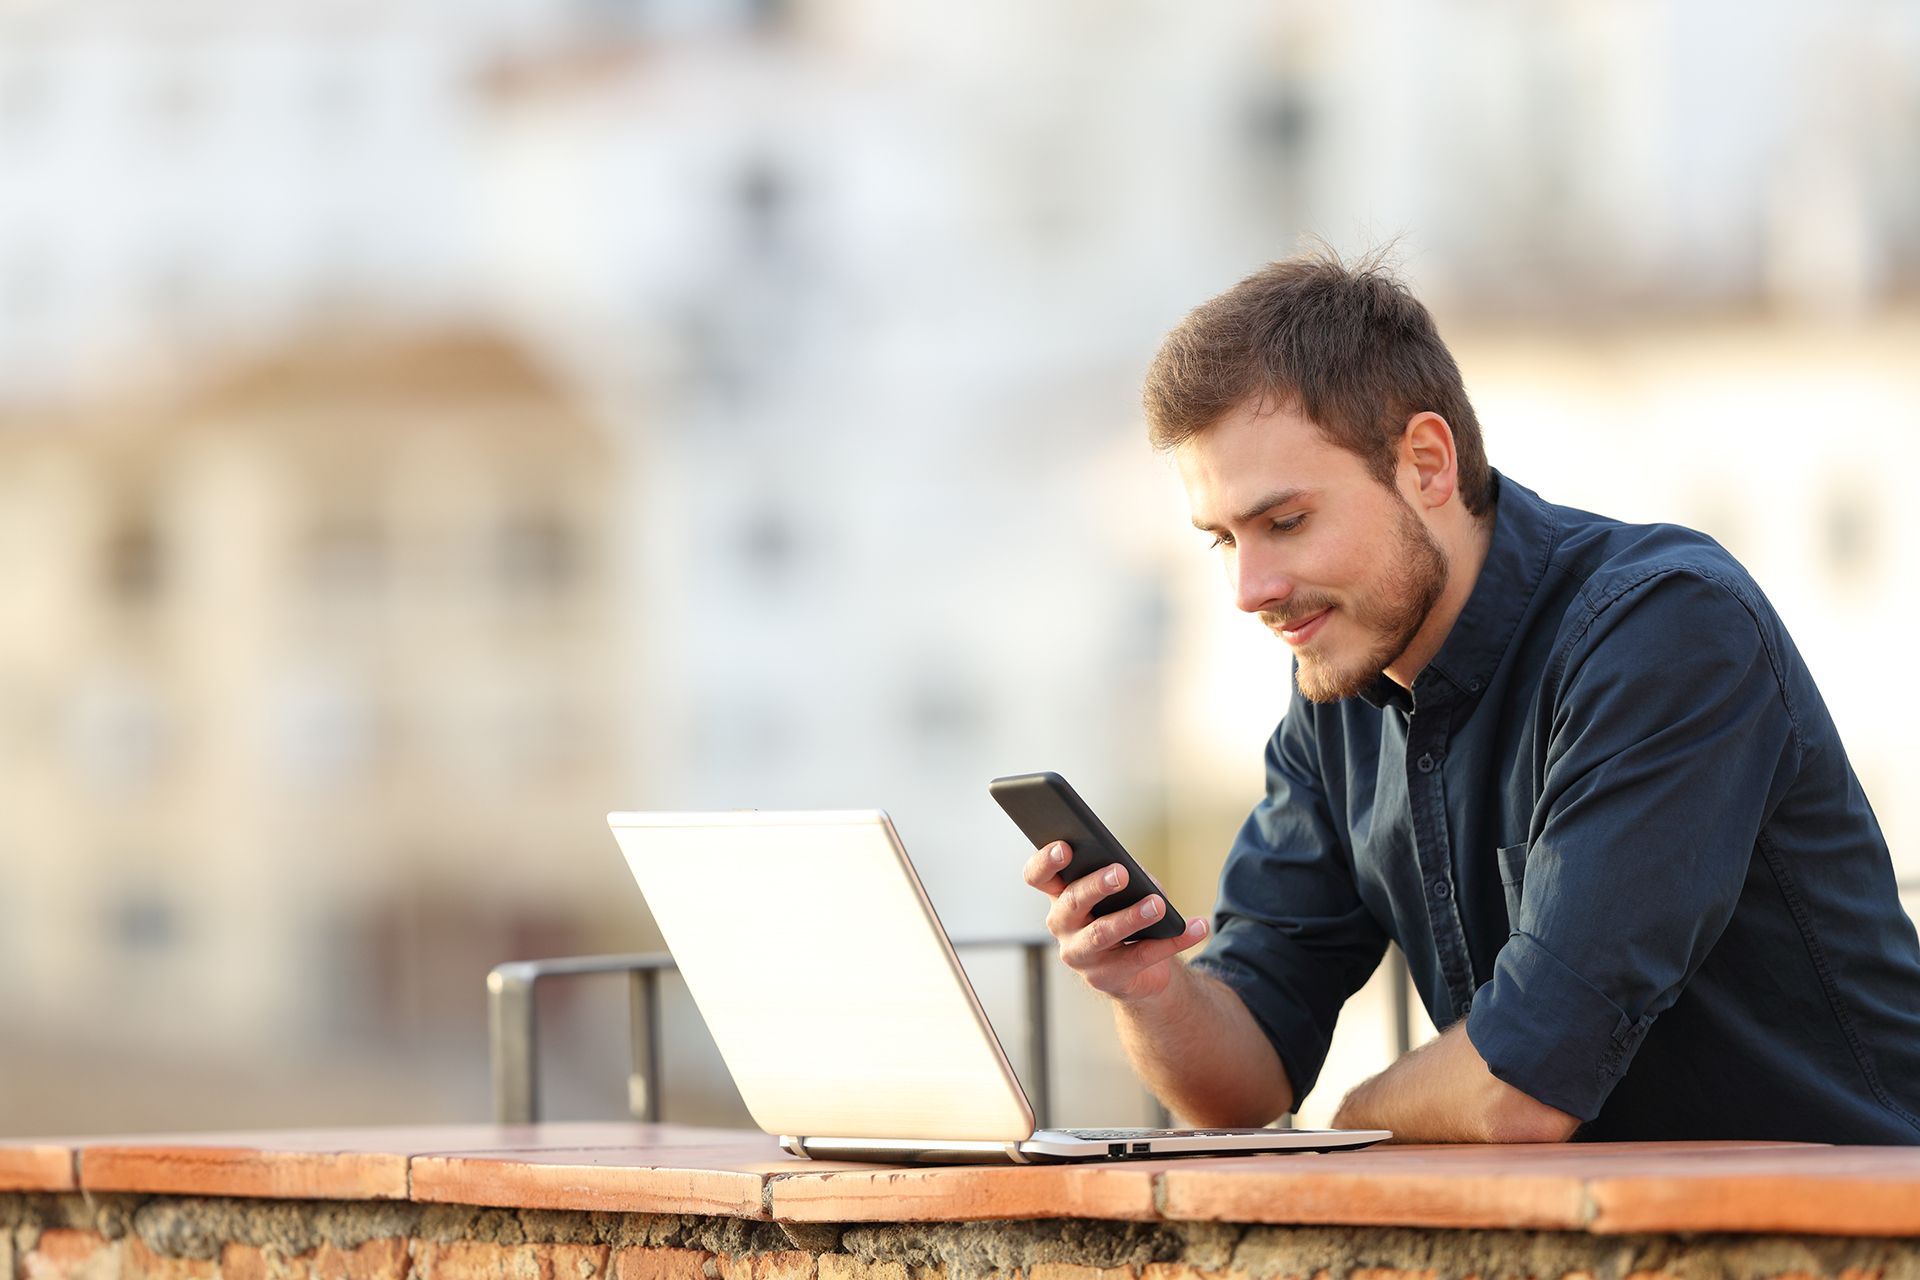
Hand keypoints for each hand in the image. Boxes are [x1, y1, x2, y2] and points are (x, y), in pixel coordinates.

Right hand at [1023, 841, 1209, 1002]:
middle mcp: (1062, 926)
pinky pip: (1140, 957)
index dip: (1045, 862)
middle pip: (1071, 903)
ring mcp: (1081, 955)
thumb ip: (1123, 873)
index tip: (1064, 847)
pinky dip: (1173, 941)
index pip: (1038, 876)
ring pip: (1101, 934)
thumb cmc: (1125, 912)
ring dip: (1131, 917)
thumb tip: (1132, 870)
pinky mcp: (1106, 978)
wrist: (1139, 968)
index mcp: (1060, 895)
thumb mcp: (1124, 889)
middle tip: (1121, 873)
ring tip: (1157, 905)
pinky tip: (1196, 927)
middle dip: (1095, 886)